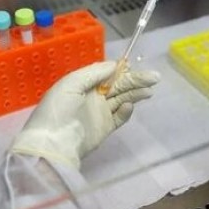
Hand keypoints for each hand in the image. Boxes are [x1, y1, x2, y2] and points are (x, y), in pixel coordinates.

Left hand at [10, 62, 159, 168]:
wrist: (54, 143)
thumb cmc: (59, 109)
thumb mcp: (71, 83)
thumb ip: (94, 72)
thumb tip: (115, 65)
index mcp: (83, 84)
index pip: (107, 74)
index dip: (120, 70)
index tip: (132, 66)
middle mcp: (93, 97)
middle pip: (118, 85)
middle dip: (136, 80)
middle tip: (155, 77)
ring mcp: (100, 113)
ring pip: (122, 99)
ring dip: (136, 93)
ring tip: (150, 90)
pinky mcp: (105, 128)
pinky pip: (119, 117)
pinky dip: (126, 111)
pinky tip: (128, 106)